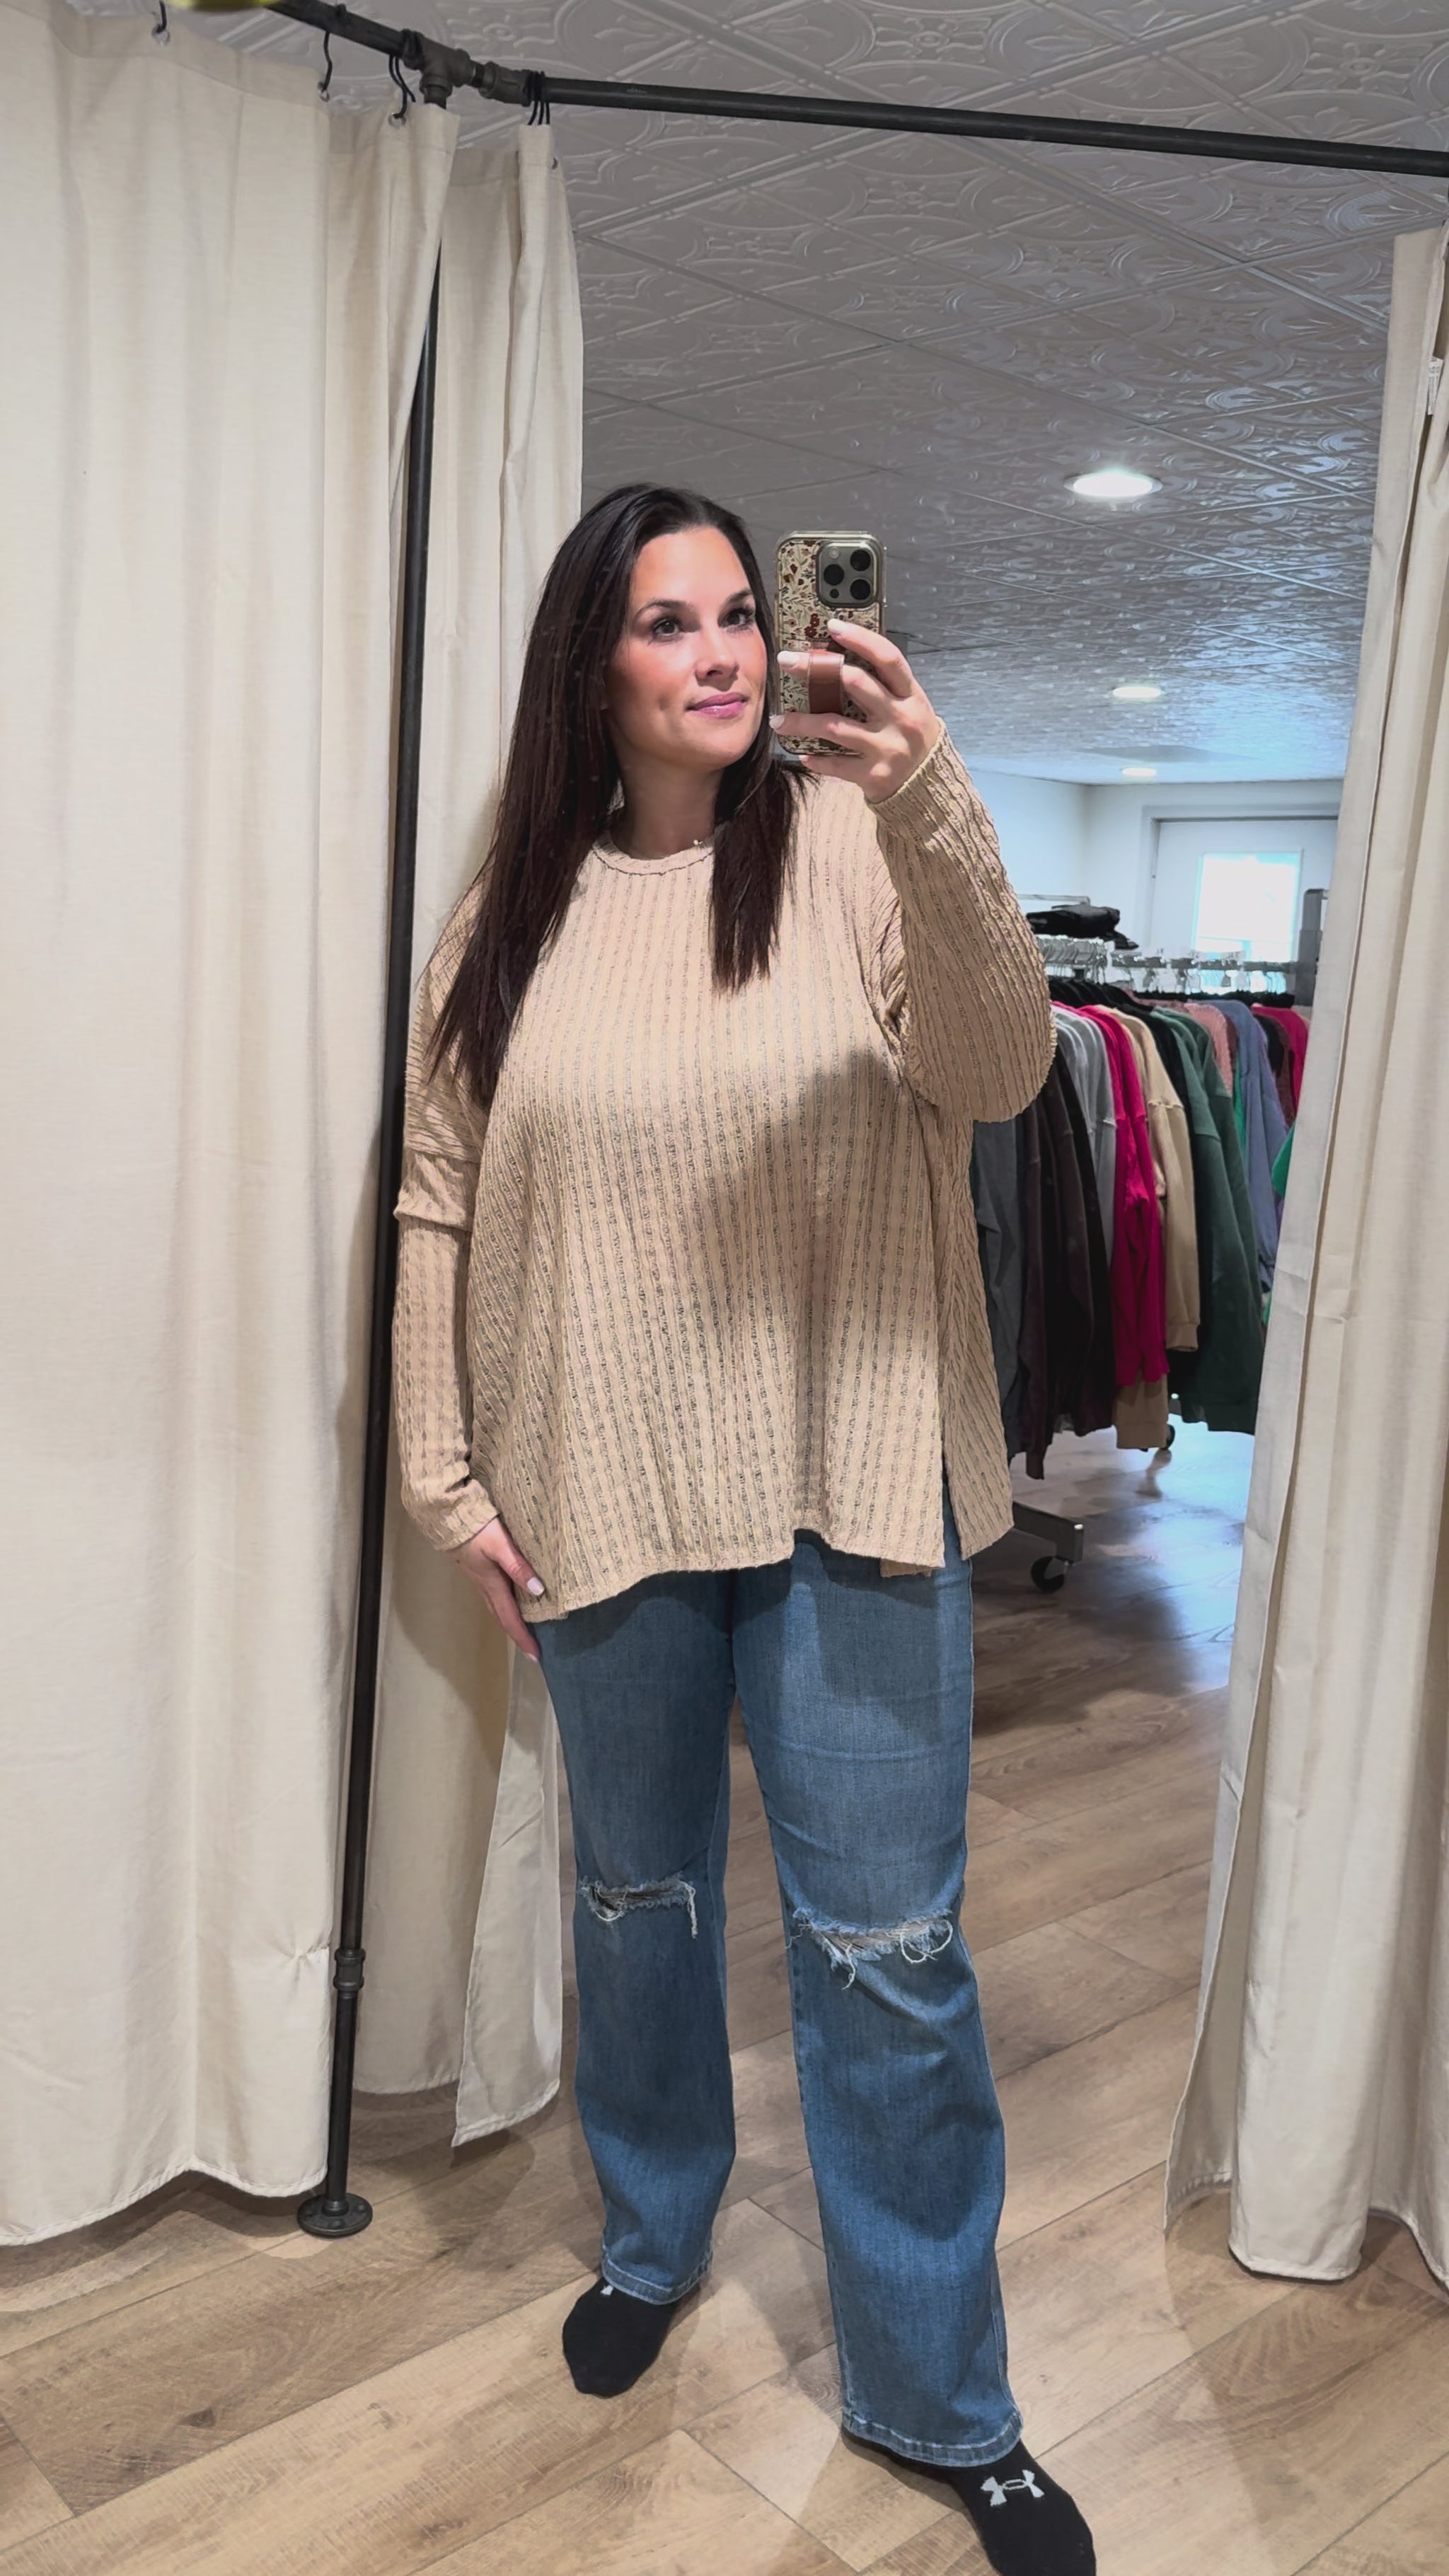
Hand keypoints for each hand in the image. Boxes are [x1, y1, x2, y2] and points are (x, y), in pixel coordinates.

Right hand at [451, 1513, 543, 1661]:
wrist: (448, 1516)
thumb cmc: (477, 1530)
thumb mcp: (500, 1546)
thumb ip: (518, 1566)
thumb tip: (539, 1590)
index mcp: (492, 1585)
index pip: (510, 1619)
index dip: (523, 1638)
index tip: (537, 1656)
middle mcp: (485, 1587)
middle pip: (503, 1617)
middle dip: (518, 1634)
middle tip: (533, 1649)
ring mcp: (479, 1579)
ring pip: (497, 1607)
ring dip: (511, 1621)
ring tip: (526, 1629)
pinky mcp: (478, 1569)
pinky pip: (494, 1595)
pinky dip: (506, 1605)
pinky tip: (514, 1599)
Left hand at [774, 619, 941, 802]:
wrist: (929, 787)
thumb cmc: (910, 737)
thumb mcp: (908, 706)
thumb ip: (883, 686)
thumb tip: (839, 657)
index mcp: (911, 695)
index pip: (888, 658)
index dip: (861, 639)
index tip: (832, 626)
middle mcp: (901, 718)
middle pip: (856, 684)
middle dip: (816, 669)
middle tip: (787, 661)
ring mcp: (887, 748)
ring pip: (835, 727)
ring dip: (801, 722)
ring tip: (778, 720)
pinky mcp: (874, 775)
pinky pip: (836, 764)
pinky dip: (816, 759)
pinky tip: (802, 754)